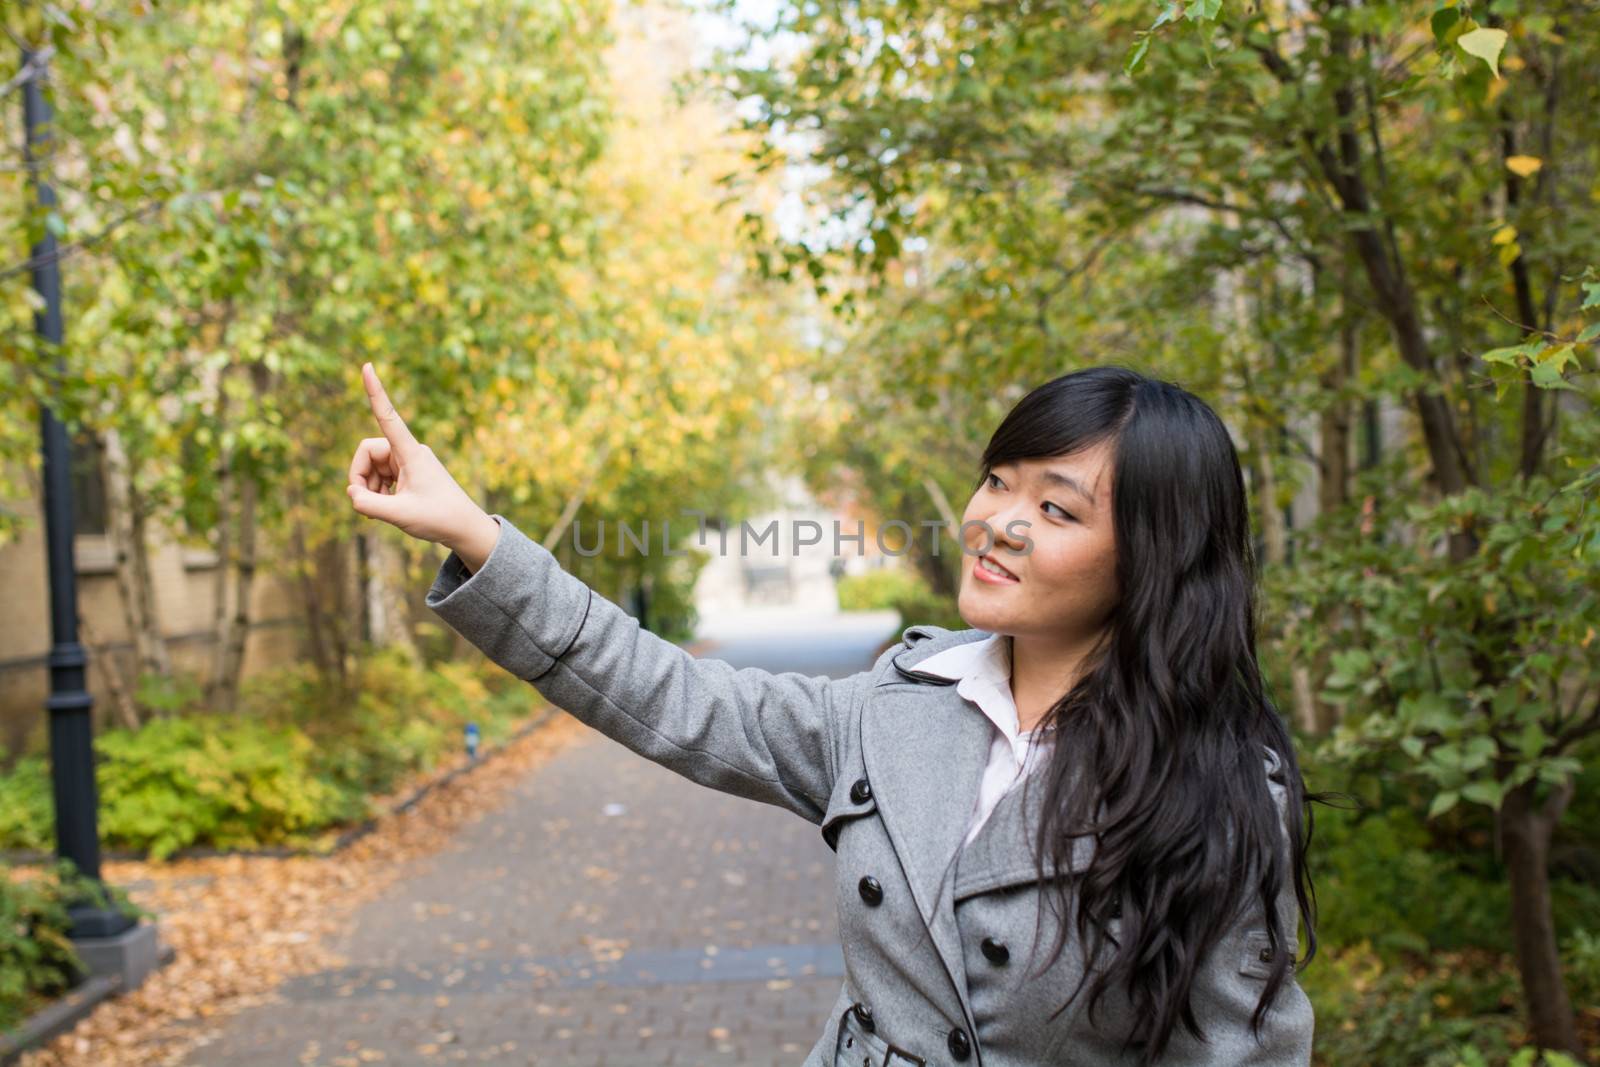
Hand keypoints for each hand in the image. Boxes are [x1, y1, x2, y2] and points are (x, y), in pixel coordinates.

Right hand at [346, 362, 499, 563]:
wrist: (465, 529)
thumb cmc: (439, 518)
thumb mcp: (400, 515)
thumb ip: (368, 505)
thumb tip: (351, 494)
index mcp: (411, 453)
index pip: (388, 417)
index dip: (375, 392)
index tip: (368, 366)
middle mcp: (409, 451)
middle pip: (367, 452)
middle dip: (360, 477)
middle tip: (364, 503)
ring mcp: (409, 462)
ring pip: (372, 466)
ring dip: (370, 488)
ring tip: (382, 510)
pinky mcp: (409, 473)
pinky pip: (381, 476)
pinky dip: (378, 492)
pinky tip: (387, 508)